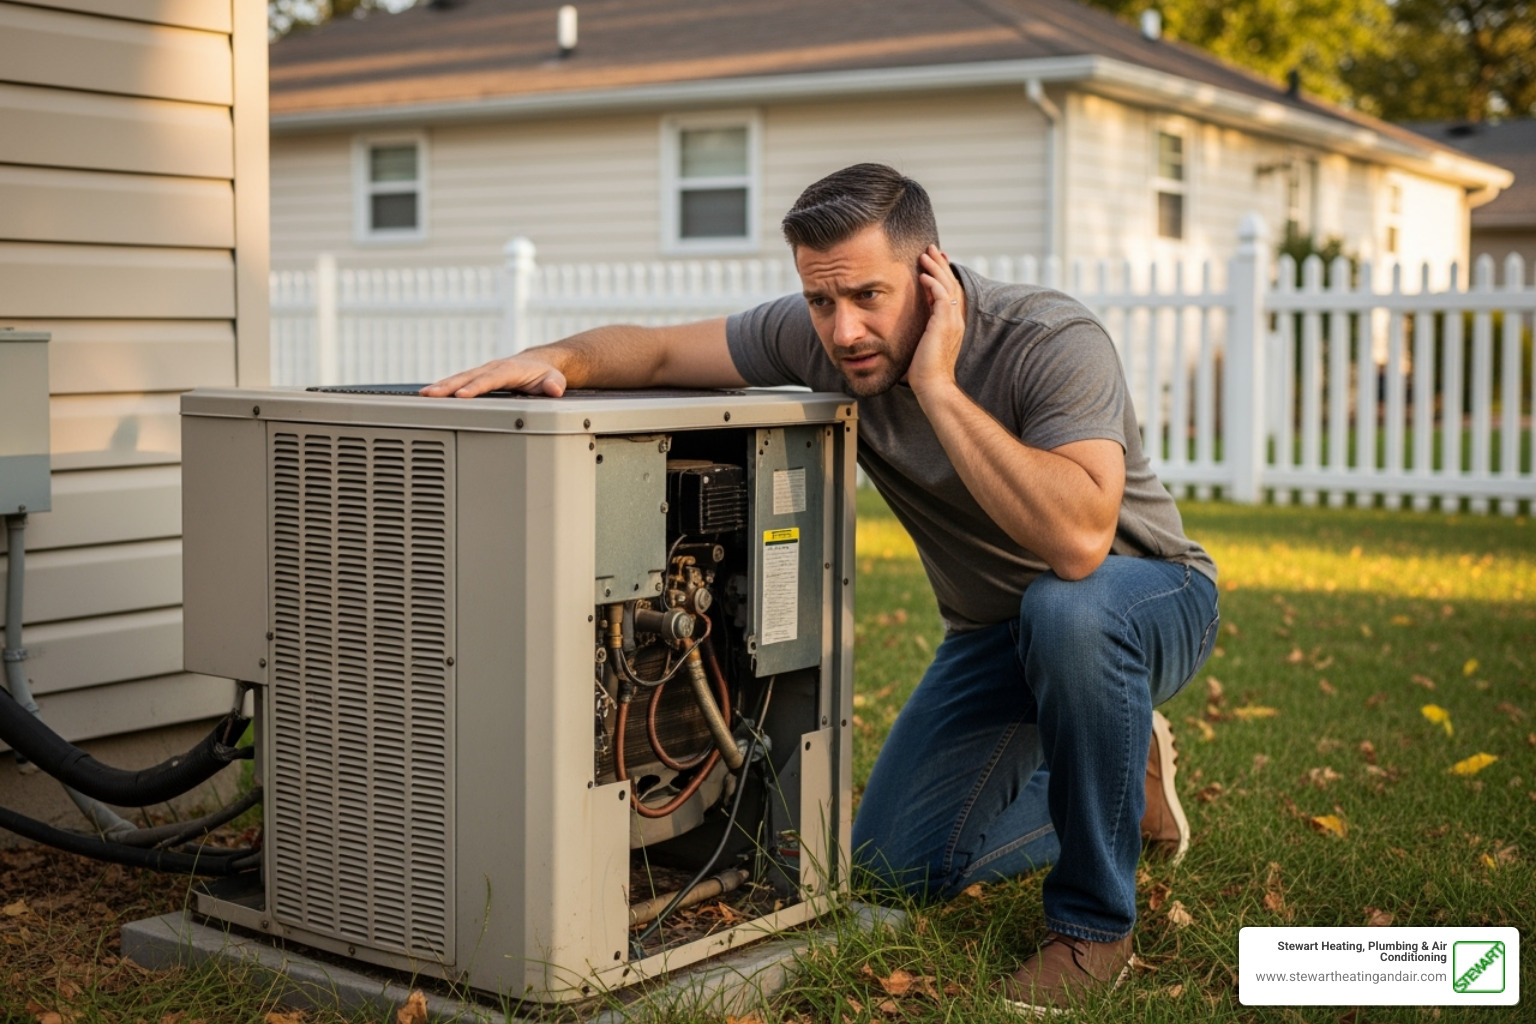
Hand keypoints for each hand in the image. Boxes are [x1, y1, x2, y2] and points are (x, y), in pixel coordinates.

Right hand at [419, 353, 566, 397]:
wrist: (539, 364)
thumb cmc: (544, 374)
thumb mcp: (554, 379)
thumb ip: (553, 384)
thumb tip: (554, 389)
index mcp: (509, 370)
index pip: (490, 379)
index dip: (475, 387)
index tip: (461, 395)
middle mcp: (492, 369)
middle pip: (467, 377)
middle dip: (448, 386)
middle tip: (430, 394)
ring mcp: (483, 373)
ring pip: (459, 379)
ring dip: (441, 387)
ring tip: (424, 395)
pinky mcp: (478, 379)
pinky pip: (459, 382)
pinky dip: (444, 388)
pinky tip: (430, 397)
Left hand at [907, 245, 965, 397]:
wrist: (933, 386)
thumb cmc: (925, 372)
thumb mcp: (923, 345)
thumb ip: (921, 331)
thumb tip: (906, 327)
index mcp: (952, 324)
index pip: (950, 292)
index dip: (943, 275)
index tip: (934, 262)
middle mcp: (955, 319)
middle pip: (951, 283)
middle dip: (941, 265)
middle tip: (931, 249)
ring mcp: (952, 321)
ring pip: (947, 285)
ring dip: (935, 268)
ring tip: (925, 254)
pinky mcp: (944, 323)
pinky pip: (941, 296)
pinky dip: (933, 283)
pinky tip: (922, 274)